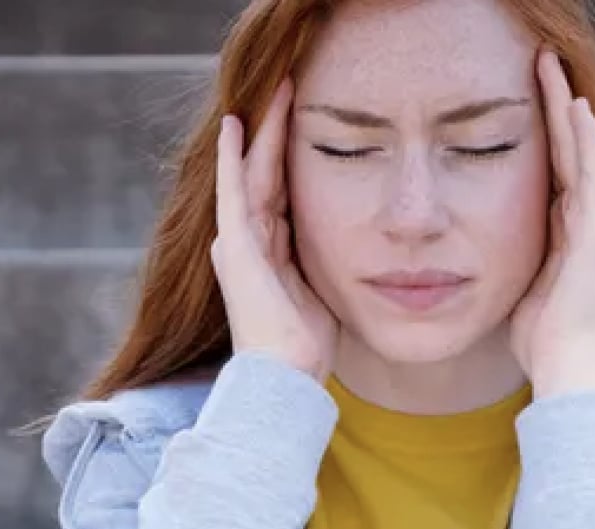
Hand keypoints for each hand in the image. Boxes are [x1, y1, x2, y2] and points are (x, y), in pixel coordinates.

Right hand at [213, 77, 337, 381]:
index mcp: (269, 251)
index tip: (307, 117)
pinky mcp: (235, 246)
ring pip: (251, 171)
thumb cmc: (308, 345)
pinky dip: (233, 158)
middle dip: (277, 129)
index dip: (292, 153)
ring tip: (276, 90)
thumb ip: (327, 262)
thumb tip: (360, 247)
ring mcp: (237, 242)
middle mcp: (247, 241)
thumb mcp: (324, 289)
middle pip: (265, 171)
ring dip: (262, 130)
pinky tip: (237, 125)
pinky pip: (233, 191)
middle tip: (291, 84)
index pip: (281, 189)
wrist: (285, 377)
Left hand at [510, 49, 594, 397]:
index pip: (551, 170)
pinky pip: (588, 173)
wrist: (564, 365)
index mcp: (564, 234)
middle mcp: (586, 222)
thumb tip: (473, 251)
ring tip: (552, 70)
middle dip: (554, 108)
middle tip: (539, 64)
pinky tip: (573, 107)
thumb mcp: (516, 286)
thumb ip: (507, 261)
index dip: (539, 133)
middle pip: (567, 151)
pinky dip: (581, 139)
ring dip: (566, 110)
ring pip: (580, 152)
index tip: (523, 98)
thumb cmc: (537, 339)